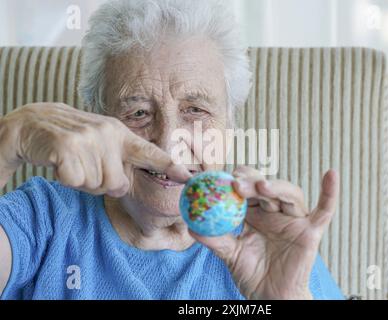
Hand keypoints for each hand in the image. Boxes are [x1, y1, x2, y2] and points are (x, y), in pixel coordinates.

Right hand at [0, 103, 190, 195]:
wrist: (33, 123)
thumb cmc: (72, 139)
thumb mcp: (101, 142)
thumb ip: (120, 158)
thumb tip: (127, 184)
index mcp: (120, 134)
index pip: (149, 152)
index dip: (170, 166)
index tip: (188, 177)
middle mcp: (108, 134)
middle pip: (118, 185)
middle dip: (102, 184)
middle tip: (86, 166)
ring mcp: (88, 139)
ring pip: (97, 186)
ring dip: (84, 182)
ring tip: (74, 162)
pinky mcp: (67, 148)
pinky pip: (76, 182)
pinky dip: (67, 180)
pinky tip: (60, 162)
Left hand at [189, 166, 338, 299]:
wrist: (271, 297)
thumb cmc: (252, 274)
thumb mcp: (230, 255)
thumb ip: (214, 240)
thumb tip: (192, 227)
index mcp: (256, 213)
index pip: (247, 188)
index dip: (237, 179)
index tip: (222, 176)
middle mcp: (275, 212)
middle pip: (266, 187)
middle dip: (252, 182)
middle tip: (236, 182)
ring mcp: (294, 219)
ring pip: (290, 194)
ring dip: (277, 187)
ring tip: (261, 186)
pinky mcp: (311, 231)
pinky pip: (324, 211)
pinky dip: (330, 193)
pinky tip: (331, 174)